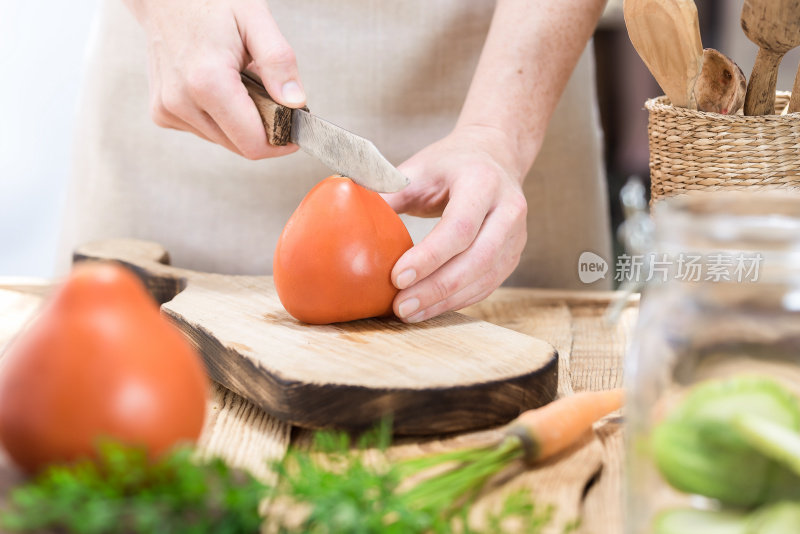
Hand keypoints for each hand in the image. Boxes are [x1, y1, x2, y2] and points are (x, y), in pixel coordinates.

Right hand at [125, 0, 304, 158]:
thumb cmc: (211, 4)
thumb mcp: (256, 20)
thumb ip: (279, 62)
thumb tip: (295, 103)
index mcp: (208, 82)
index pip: (253, 143)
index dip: (280, 142)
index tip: (293, 129)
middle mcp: (182, 102)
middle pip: (239, 146)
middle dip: (261, 127)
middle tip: (266, 93)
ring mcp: (168, 110)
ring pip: (223, 141)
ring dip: (239, 122)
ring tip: (238, 83)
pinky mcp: (162, 113)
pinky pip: (204, 131)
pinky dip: (219, 117)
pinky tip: (216, 88)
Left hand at [382, 126, 528, 322]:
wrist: (495, 156)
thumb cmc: (449, 164)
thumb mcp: (417, 168)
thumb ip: (385, 190)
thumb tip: (341, 208)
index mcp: (483, 181)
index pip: (460, 227)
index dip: (429, 257)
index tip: (396, 277)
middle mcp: (508, 209)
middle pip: (476, 259)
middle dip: (436, 288)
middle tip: (400, 307)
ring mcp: (516, 235)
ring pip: (484, 278)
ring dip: (445, 301)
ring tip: (408, 313)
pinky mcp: (513, 255)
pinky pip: (487, 286)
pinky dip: (457, 301)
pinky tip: (429, 309)